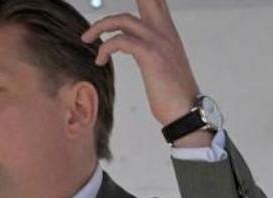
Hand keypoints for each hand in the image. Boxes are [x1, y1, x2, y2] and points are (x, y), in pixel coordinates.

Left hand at [82, 0, 201, 128]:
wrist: (186, 111)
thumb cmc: (173, 93)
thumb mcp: (162, 62)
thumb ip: (150, 47)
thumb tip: (133, 45)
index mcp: (167, 31)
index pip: (157, 1)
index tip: (133, 0)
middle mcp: (164, 31)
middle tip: (102, 16)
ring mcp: (158, 41)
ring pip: (123, 18)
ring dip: (99, 26)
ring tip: (86, 38)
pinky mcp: (150, 55)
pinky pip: (120, 41)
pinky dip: (105, 48)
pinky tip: (100, 60)